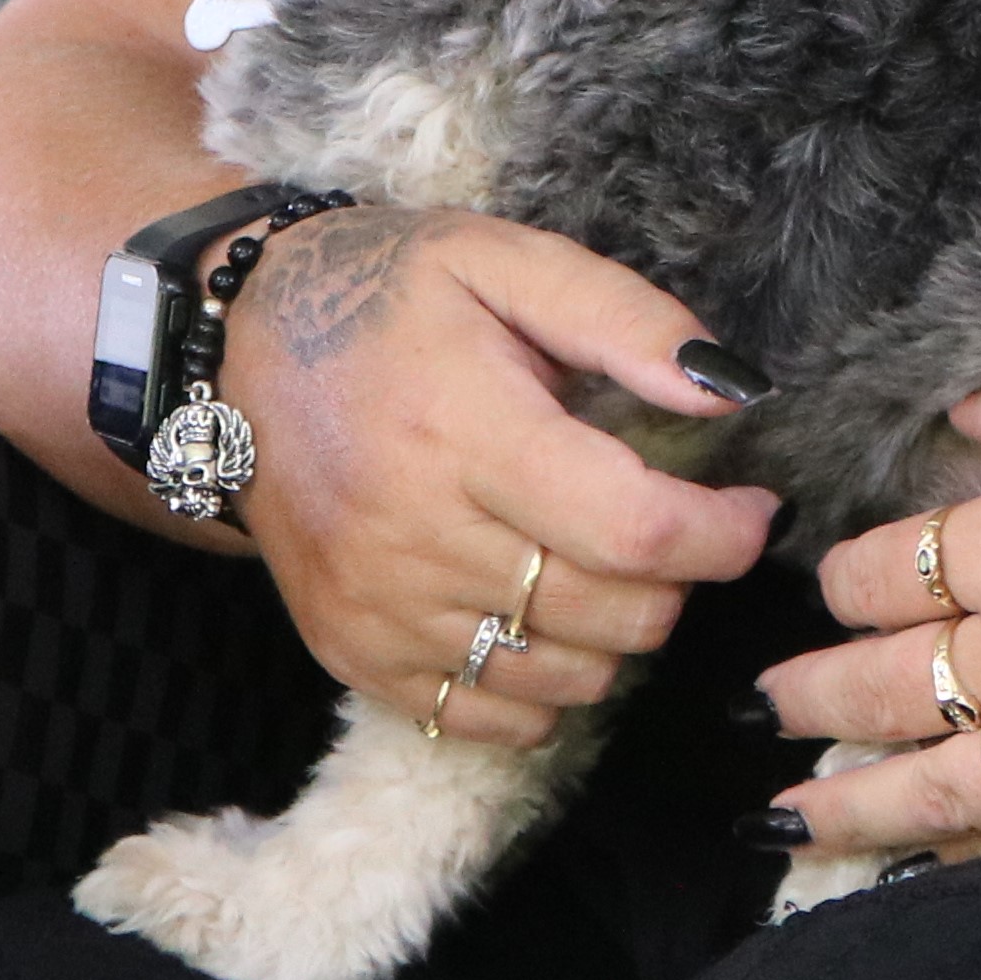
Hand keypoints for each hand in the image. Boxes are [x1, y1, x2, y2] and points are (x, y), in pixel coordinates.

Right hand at [216, 208, 776, 750]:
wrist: (231, 353)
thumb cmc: (385, 298)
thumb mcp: (504, 260)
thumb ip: (625, 319)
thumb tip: (730, 391)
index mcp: (464, 428)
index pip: (635, 530)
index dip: (722, 536)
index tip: (749, 510)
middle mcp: (416, 532)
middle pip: (614, 615)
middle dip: (676, 580)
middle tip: (661, 523)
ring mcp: (379, 607)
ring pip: (566, 680)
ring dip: (614, 635)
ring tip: (596, 563)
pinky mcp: (352, 653)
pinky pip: (490, 719)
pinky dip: (542, 687)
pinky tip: (538, 617)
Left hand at [751, 325, 980, 863]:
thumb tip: (963, 417)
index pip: (882, 575)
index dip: (846, 577)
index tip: (839, 581)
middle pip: (887, 688)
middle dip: (811, 695)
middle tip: (764, 704)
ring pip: (943, 792)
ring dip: (853, 803)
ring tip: (788, 817)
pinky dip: (975, 861)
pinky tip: (925, 868)